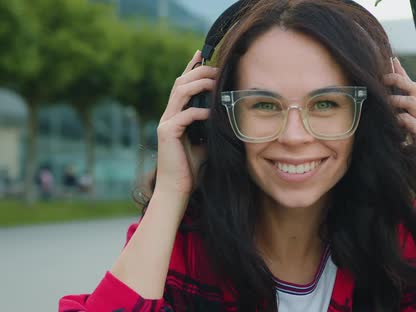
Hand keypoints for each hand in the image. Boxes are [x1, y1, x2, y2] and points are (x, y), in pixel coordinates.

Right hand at [155, 50, 217, 197]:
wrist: (178, 190)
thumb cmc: (193, 168)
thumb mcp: (207, 143)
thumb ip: (212, 127)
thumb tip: (229, 116)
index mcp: (177, 115)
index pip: (184, 85)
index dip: (192, 68)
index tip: (203, 54)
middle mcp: (169, 115)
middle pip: (181, 82)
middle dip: (199, 71)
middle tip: (216, 67)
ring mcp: (166, 123)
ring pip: (180, 92)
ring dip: (199, 83)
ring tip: (215, 81)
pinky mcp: (166, 133)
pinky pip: (184, 115)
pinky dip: (199, 111)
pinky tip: (212, 112)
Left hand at [384, 57, 415, 210]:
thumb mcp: (410, 146)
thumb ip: (402, 132)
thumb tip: (387, 122)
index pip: (415, 92)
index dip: (403, 75)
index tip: (391, 62)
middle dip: (399, 79)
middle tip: (382, 73)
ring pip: (415, 102)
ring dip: (397, 98)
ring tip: (383, 99)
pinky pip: (413, 123)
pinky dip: (401, 119)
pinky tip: (392, 121)